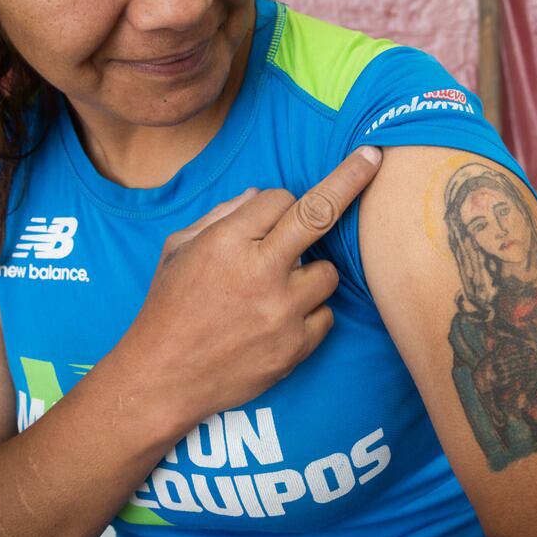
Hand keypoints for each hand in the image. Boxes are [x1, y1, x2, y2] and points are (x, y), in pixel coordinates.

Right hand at [121, 146, 382, 431]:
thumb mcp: (178, 248)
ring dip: (310, 275)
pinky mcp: (295, 347)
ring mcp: (282, 311)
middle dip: (351, 179)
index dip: (279, 204)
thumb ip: (221, 216)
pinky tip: (277, 322)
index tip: (281, 208)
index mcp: (227, 241)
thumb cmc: (168, 308)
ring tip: (276, 291)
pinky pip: (325, 315)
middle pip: (320, 213)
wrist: (163, 378)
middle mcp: (260, 271)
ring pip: (327, 273)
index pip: (280, 198)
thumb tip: (261, 195)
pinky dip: (308, 314)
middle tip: (374, 158)